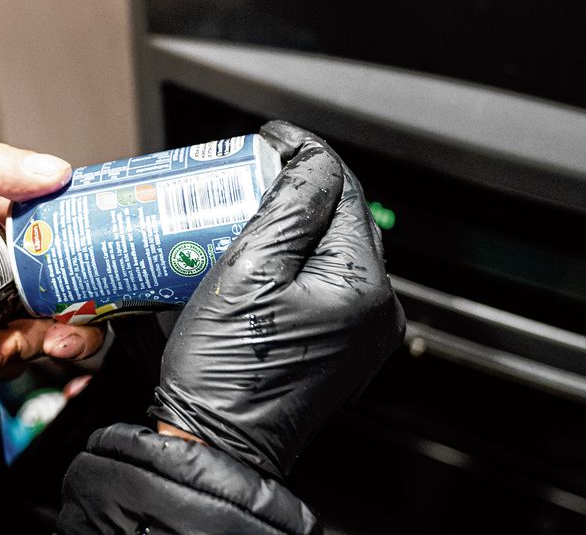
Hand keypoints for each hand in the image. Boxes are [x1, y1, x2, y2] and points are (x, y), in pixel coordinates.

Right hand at [150, 120, 404, 478]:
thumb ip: (290, 204)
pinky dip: (280, 260)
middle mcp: (372, 310)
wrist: (213, 446)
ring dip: (281, 224)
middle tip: (239, 173)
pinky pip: (311, 284)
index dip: (302, 154)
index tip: (266, 138)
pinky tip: (240, 255)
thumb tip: (310, 155)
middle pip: (335, 219)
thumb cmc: (227, 371)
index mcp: (363, 285)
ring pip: (321, 251)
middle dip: (288, 189)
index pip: (342, 189)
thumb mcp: (250, 269)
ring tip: (232, 212)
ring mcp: (353, 333)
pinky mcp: (328, 346)